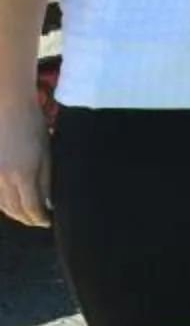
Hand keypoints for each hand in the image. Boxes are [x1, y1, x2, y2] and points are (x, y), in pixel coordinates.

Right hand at [0, 94, 51, 228]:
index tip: (48, 221)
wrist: (8, 104)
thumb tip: (48, 201)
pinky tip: (10, 203)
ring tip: (25, 216)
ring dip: (14, 213)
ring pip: (1, 204)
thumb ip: (46, 179)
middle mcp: (4, 178)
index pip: (31, 207)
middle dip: (27, 219)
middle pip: (15, 210)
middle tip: (38, 221)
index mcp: (23, 174)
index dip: (40, 218)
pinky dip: (2, 203)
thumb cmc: (31, 124)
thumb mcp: (46, 152)